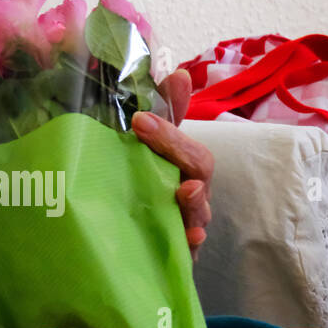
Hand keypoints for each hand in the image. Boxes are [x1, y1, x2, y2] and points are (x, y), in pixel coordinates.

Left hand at [130, 68, 212, 258]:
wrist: (129, 239)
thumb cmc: (144, 187)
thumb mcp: (148, 149)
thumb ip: (163, 114)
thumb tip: (180, 74)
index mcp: (182, 166)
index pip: (188, 146)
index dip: (169, 133)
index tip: (138, 120)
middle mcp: (191, 192)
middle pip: (199, 172)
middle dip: (181, 155)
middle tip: (149, 133)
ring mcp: (188, 222)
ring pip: (199, 211)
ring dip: (194, 202)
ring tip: (186, 192)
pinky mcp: (179, 252)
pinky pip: (191, 248)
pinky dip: (193, 241)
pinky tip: (191, 237)